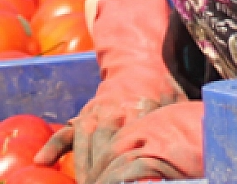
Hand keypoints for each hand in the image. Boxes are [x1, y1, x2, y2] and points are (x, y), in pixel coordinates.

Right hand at [36, 85, 184, 183]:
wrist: (143, 63)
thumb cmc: (166, 93)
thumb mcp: (178, 108)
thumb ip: (180, 129)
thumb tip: (194, 151)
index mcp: (136, 113)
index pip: (126, 149)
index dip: (122, 172)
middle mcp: (112, 113)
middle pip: (103, 152)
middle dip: (101, 177)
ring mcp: (95, 113)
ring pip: (83, 145)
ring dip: (83, 170)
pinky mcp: (85, 115)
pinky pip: (66, 132)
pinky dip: (54, 146)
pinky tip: (42, 162)